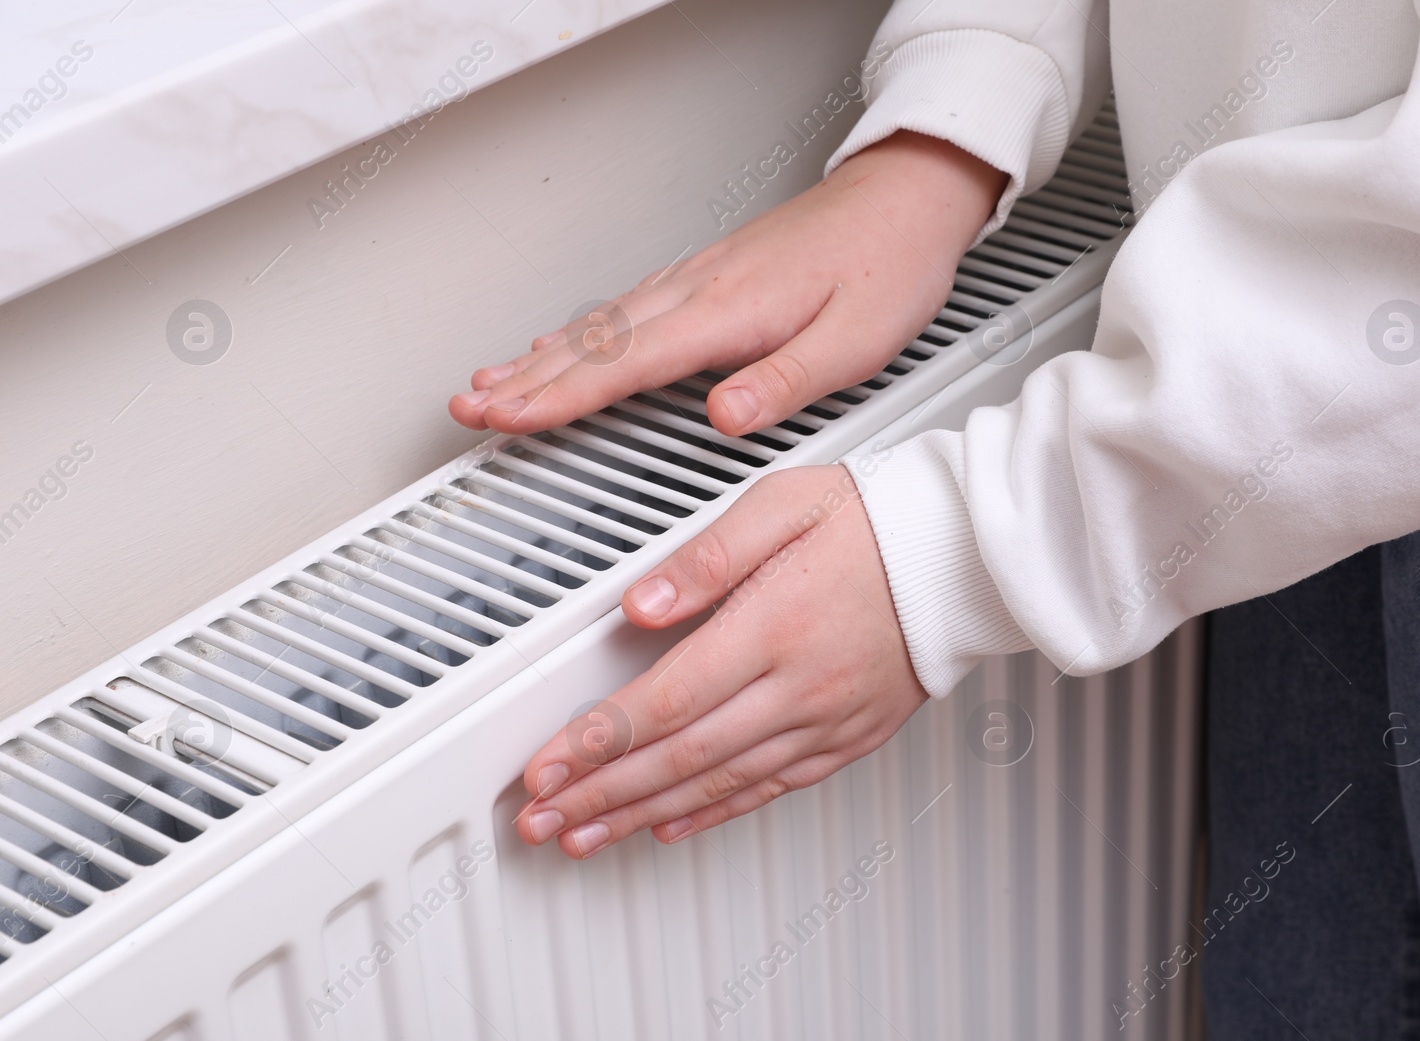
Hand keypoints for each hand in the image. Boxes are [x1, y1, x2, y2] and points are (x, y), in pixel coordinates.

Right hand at [449, 131, 1004, 437]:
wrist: (906, 199)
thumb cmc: (888, 268)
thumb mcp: (857, 341)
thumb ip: (785, 382)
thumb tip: (726, 420)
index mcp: (731, 311)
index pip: (626, 364)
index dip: (561, 398)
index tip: (510, 418)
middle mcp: (702, 288)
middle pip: (595, 343)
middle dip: (526, 381)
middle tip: (470, 409)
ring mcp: (699, 277)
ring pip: (600, 323)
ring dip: (540, 358)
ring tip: (490, 385)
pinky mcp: (708, 275)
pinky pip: (623, 309)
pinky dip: (579, 334)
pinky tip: (561, 346)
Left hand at [513, 464, 925, 857]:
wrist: (963, 556)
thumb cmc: (877, 519)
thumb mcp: (785, 505)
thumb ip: (708, 556)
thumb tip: (642, 603)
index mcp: (773, 626)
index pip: (666, 699)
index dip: (596, 741)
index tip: (546, 766)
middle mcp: (799, 687)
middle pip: (680, 757)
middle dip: (600, 794)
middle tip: (541, 819)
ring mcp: (825, 721)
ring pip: (719, 784)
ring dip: (642, 816)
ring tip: (585, 836)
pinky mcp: (848, 739)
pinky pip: (771, 788)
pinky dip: (714, 814)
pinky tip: (671, 828)